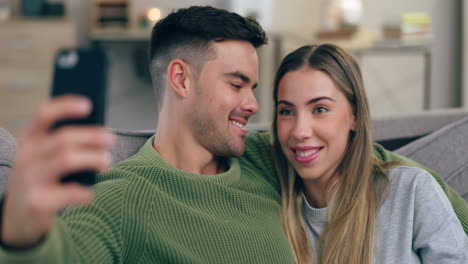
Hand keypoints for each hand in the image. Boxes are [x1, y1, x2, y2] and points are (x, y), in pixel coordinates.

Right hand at [1, 96, 114, 247]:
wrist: (17, 220)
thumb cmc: (41, 181)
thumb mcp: (43, 159)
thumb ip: (63, 144)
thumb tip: (101, 133)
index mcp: (29, 141)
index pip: (43, 115)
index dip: (66, 106)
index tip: (88, 104)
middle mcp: (27, 157)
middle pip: (63, 138)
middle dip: (92, 136)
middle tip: (111, 139)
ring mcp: (30, 180)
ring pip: (67, 159)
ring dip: (93, 158)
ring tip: (106, 162)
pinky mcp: (37, 203)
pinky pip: (69, 193)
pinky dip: (85, 192)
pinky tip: (90, 194)